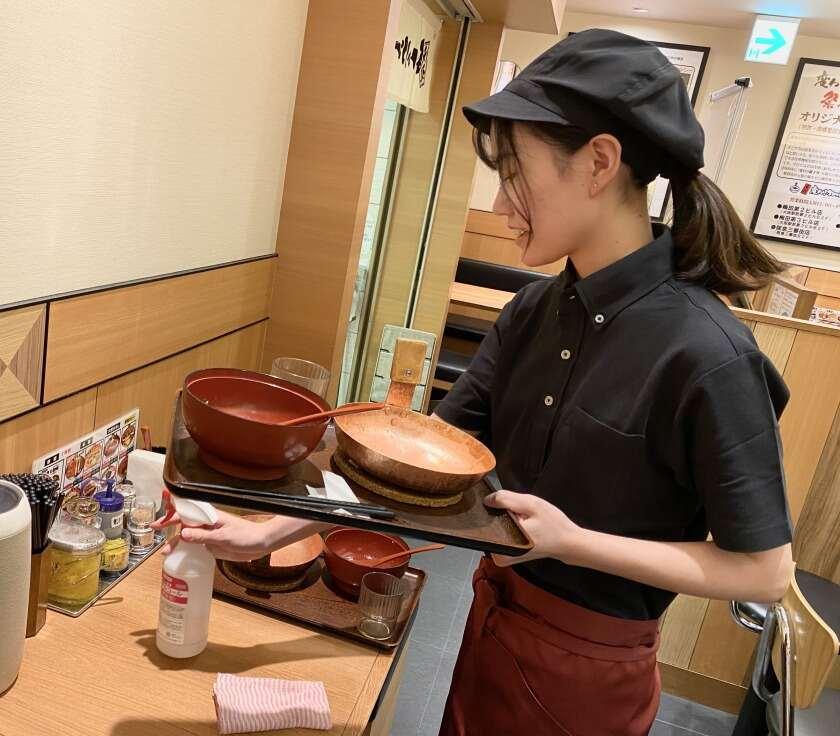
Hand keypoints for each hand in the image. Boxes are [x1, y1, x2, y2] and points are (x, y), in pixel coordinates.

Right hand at [152, 509, 275, 561]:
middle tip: (154, 531)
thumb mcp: (224, 536)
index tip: (160, 522)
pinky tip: (178, 558)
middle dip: (169, 527)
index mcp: (210, 517)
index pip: (187, 513)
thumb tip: (183, 534)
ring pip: (187, 537)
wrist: (261, 544)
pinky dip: (185, 551)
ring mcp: (208, 535)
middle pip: (184, 524)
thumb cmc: (246, 535)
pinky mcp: (212, 546)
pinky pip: (195, 547)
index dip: (172, 516)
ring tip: (164, 553)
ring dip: (176, 543)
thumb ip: (204, 536)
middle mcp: (207, 525)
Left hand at [484, 491, 581, 566]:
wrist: (568, 542)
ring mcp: (501, 556)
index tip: (512, 507)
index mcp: (503, 544)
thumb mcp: (531, 504)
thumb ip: (506, 499)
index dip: (496, 507)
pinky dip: (509, 525)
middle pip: (489, 523)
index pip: (485, 518)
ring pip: (495, 527)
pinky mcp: (506, 555)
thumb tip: (487, 499)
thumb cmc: (553, 525)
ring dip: (506, 519)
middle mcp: (499, 554)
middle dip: (502, 513)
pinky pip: (501, 533)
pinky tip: (523, 525)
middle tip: (523, 515)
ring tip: (524, 520)